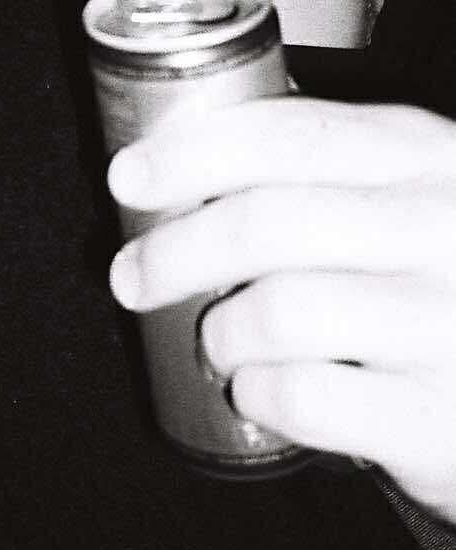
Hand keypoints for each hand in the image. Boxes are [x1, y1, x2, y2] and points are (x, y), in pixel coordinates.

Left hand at [107, 96, 455, 524]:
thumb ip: (321, 161)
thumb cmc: (436, 275)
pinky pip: (307, 396)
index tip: (126, 177)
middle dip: (175, 249)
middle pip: (268, 222)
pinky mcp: (439, 416)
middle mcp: (445, 227)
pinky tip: (257, 390)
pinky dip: (259, 392)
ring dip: (221, 330)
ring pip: (281, 310)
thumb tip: (179, 144)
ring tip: (215, 341)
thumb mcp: (404, 191)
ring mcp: (450, 323)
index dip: (191, 153)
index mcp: (423, 153)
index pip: (286, 134)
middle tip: (130, 275)